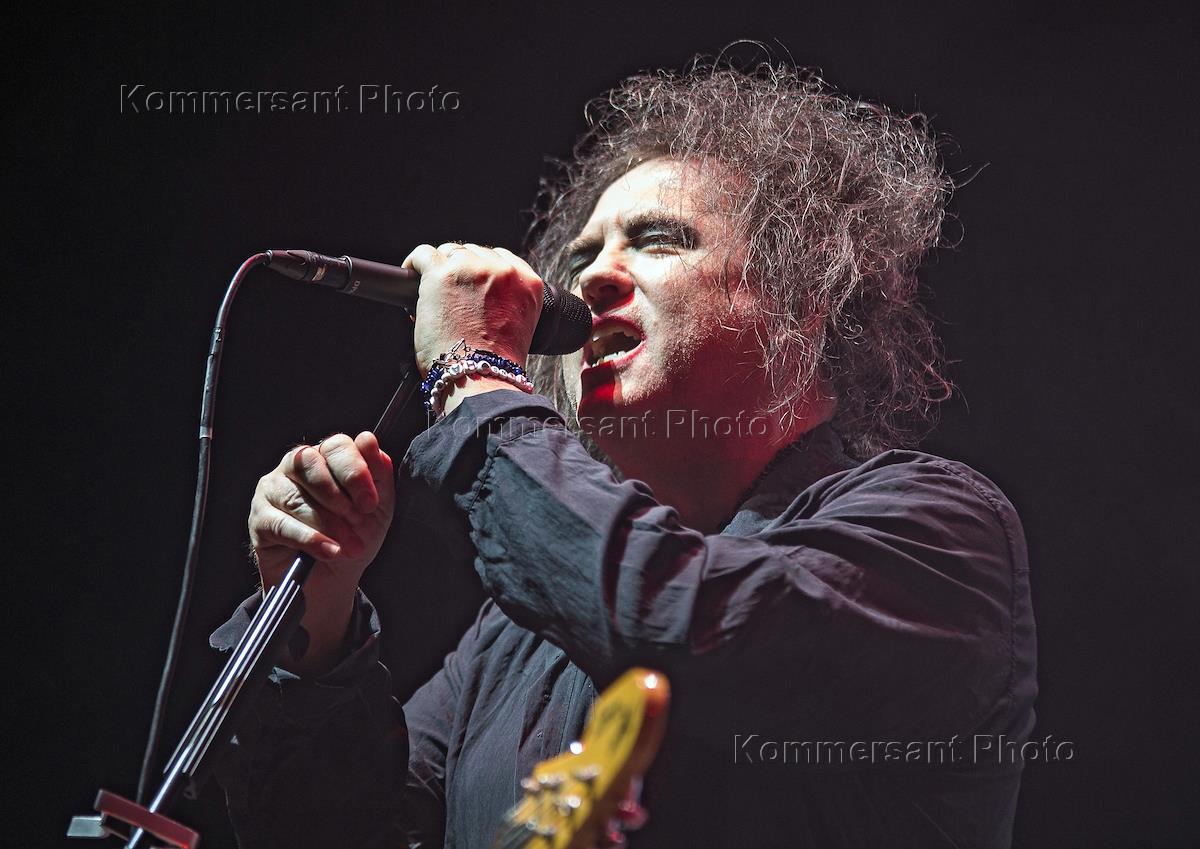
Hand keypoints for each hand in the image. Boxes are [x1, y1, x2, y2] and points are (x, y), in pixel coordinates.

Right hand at [248, 431, 393, 672]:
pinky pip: (282, 524)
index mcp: (326, 457)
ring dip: (329, 524)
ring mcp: (273, 490)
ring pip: (297, 497)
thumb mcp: (377, 507)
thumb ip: (378, 474)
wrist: (333, 578)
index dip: (355, 471)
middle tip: (357, 520)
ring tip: (349, 546)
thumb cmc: (354, 535)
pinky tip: (330, 551)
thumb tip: (368, 440)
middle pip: (310, 463)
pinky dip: (310, 540)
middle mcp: (295, 466)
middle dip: (339, 496)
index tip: (370, 502)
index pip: (335, 445)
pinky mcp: (260, 519)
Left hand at [403, 242, 542, 375]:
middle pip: (474, 254)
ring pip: (450, 252)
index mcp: (528, 283)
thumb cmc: (493, 363)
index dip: (481, 272)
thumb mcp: (516, 324)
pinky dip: (415, 265)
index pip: (501, 259)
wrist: (479, 378)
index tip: (470, 286)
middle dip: (461, 272)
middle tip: (450, 297)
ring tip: (433, 294)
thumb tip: (475, 291)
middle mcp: (504, 271)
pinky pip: (424, 255)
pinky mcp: (442, 274)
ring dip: (440, 269)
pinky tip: (412, 277)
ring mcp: (472, 269)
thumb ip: (506, 300)